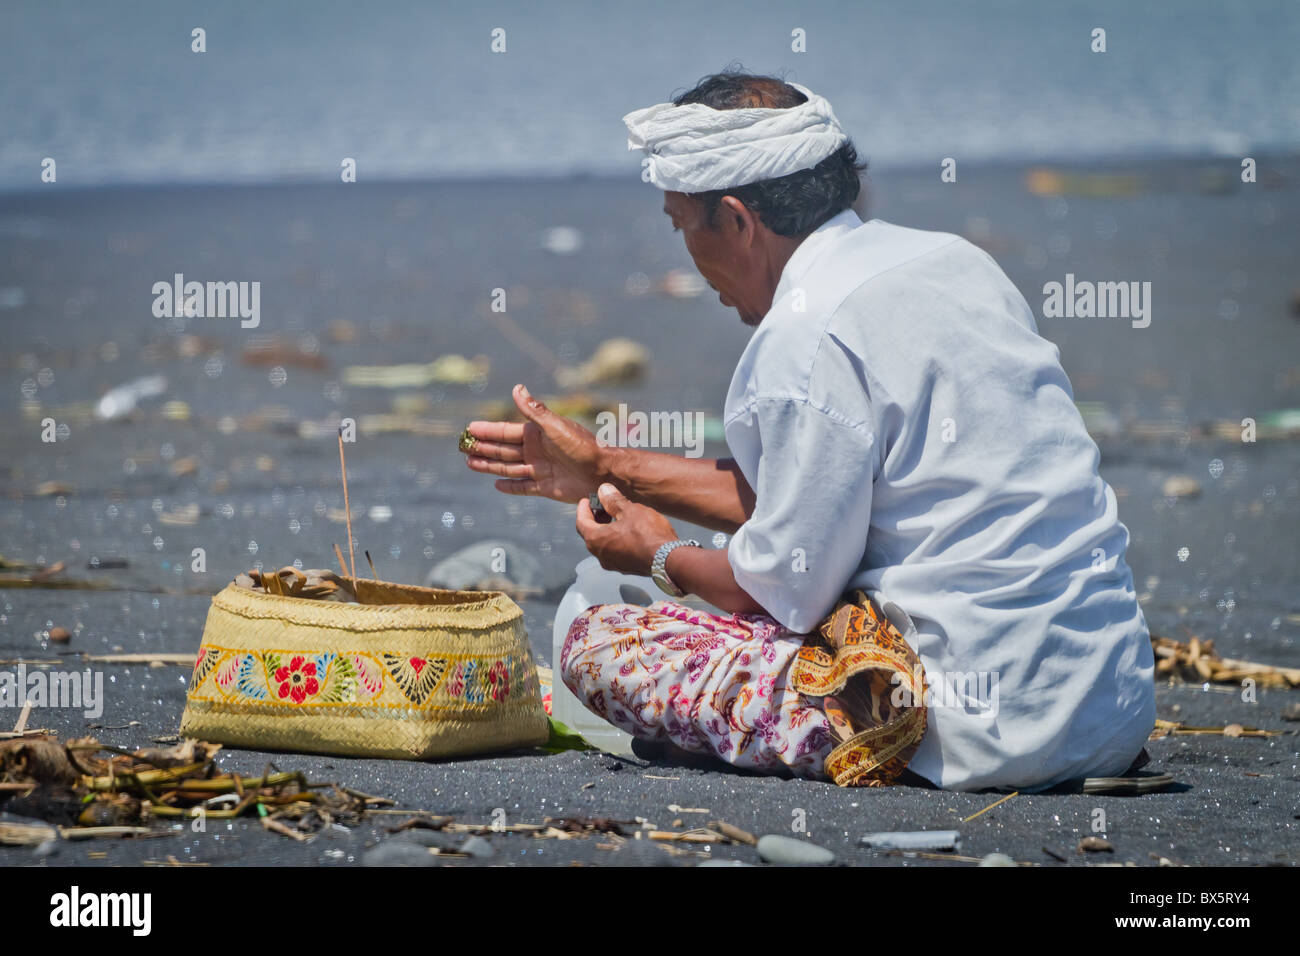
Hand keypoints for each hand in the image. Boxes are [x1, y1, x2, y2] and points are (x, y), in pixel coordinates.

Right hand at [462, 384, 606, 502]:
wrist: (603, 472)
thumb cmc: (581, 446)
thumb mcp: (555, 426)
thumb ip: (534, 411)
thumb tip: (517, 388)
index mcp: (537, 434)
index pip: (505, 432)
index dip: (487, 430)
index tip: (469, 429)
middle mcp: (537, 451)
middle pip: (503, 450)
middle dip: (483, 448)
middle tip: (462, 448)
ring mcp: (540, 469)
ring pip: (508, 468)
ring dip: (490, 466)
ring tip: (470, 463)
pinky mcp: (546, 487)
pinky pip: (523, 487)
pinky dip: (510, 487)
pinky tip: (496, 485)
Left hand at [576, 484, 676, 575]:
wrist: (668, 559)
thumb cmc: (648, 534)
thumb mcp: (630, 510)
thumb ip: (613, 500)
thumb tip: (604, 490)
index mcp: (596, 540)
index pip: (581, 522)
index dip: (583, 509)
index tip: (586, 500)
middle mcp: (601, 555)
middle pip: (591, 534)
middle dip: (596, 519)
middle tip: (603, 506)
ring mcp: (614, 564)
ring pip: (604, 544)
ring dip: (607, 530)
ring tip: (618, 517)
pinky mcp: (626, 568)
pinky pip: (616, 551)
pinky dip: (616, 540)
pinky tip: (629, 531)